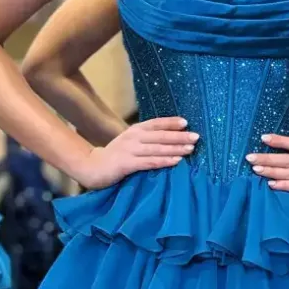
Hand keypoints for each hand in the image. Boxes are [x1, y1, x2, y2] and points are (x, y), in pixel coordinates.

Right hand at [79, 117, 197, 188]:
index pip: (156, 123)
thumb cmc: (116, 155)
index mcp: (135, 129)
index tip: (186, 122)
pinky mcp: (127, 164)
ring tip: (191, 148)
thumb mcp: (131, 142)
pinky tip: (176, 161)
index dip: (171, 122)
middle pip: (160, 135)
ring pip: (157, 148)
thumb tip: (170, 138)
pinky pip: (149, 162)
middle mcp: (133, 137)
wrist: (92, 167)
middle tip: (196, 136)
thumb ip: (146, 139)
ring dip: (176, 148)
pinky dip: (164, 161)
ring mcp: (130, 150)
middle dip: (179, 136)